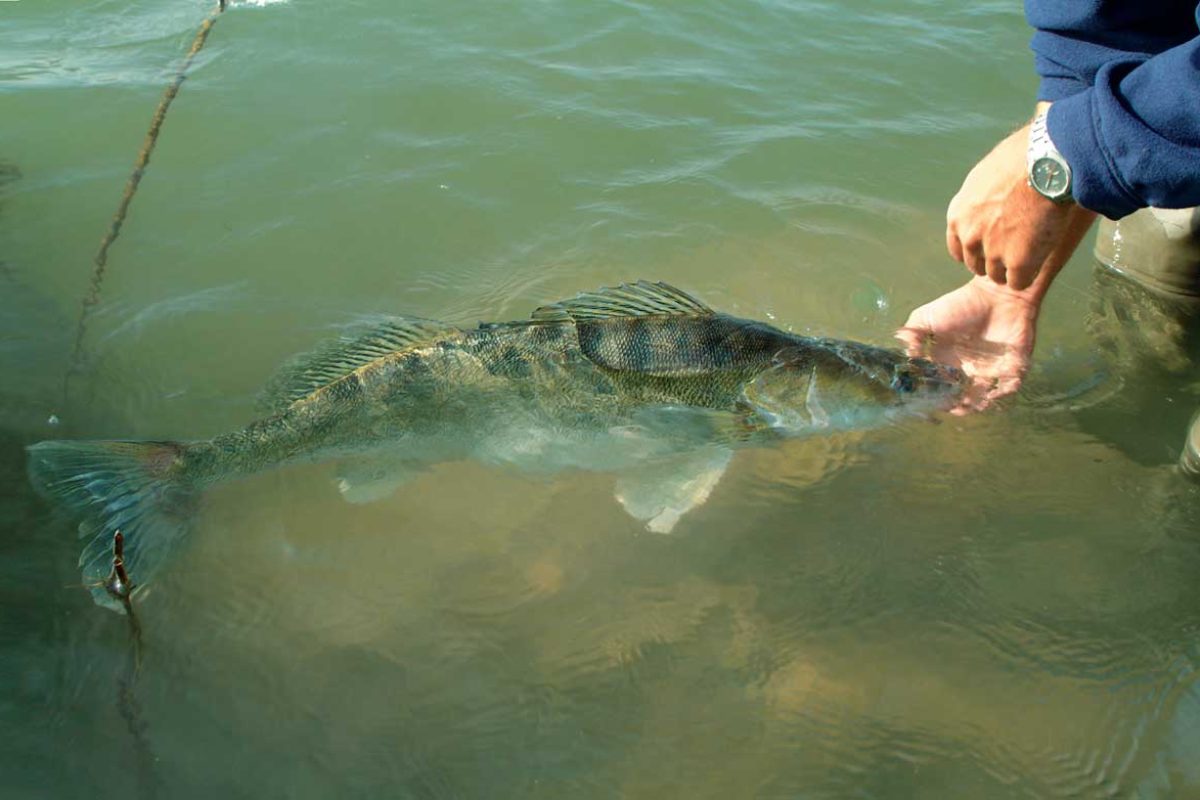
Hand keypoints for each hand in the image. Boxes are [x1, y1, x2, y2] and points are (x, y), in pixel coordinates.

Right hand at [896, 277, 1040, 411]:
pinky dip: (1003, 393)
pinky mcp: (1012, 366)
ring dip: (978, 405)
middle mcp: (968, 370)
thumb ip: (912, 336)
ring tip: (974, 403)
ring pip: (984, 398)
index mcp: (947, 362)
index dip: (936, 397)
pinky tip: (994, 391)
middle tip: (955, 406)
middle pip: (962, 398)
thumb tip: (906, 359)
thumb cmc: (960, 304)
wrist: (996, 293)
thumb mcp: (925, 317)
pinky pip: (1009, 387)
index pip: (940, 388)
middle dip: (958, 407)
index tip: (934, 399)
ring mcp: (991, 370)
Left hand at [946, 121, 1077, 289]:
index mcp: (958, 215)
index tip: (991, 245)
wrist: (1046, 161)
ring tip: (1031, 252)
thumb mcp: (985, 176)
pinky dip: (1028, 275)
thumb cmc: (1021, 158)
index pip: (958, 248)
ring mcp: (993, 251)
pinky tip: (1039, 260)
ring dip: (1011, 269)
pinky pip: (1019, 281)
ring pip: (997, 275)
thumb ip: (980, 198)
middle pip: (977, 265)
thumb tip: (986, 202)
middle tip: (1015, 249)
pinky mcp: (1018, 261)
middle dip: (993, 260)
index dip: (977, 249)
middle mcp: (970, 236)